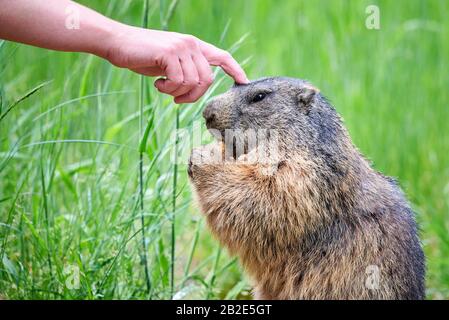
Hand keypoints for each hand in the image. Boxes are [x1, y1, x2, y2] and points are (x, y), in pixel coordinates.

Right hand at [104, 26, 248, 102]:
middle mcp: (191, 44)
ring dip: (177, 93)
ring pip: (193, 82)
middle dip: (194, 95)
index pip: (222, 57)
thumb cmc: (143, 56)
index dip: (235, 69)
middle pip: (207, 79)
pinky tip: (158, 84)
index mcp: (193, 46)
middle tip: (177, 99)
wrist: (118, 43)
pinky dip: (168, 89)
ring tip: (164, 88)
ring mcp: (181, 46)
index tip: (244, 82)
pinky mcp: (169, 52)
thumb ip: (186, 70)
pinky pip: (179, 81)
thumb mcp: (169, 64)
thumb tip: (198, 86)